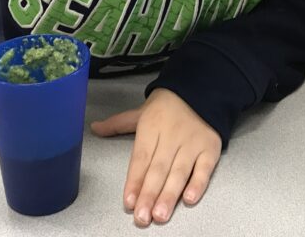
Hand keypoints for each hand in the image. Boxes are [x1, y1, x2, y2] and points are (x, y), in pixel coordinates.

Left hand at [91, 88, 221, 225]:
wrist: (200, 87)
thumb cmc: (167, 104)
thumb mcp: (141, 111)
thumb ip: (118, 124)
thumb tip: (94, 128)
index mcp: (151, 128)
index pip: (141, 158)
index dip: (134, 181)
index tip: (128, 201)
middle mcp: (171, 137)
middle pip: (158, 169)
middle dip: (149, 194)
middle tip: (142, 217)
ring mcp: (192, 144)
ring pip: (179, 172)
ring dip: (169, 195)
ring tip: (160, 215)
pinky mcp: (210, 149)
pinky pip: (204, 168)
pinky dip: (198, 184)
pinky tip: (189, 198)